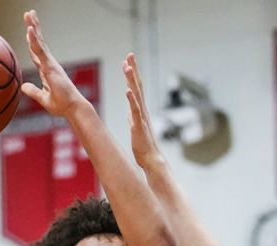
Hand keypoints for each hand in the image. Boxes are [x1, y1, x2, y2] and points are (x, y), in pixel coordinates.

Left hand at [21, 10, 84, 116]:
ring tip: (29, 14)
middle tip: (29, 13)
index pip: (37, 52)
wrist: (73, 108)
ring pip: (39, 42)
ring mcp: (51, 64)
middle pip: (38, 43)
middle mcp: (49, 64)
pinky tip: (29, 30)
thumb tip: (23, 86)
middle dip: (33, 27)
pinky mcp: (51, 67)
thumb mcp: (43, 99)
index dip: (32, 41)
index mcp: (47, 70)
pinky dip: (34, 40)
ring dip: (33, 27)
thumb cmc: (62, 105)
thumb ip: (33, 91)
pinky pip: (40, 51)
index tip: (28, 29)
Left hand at [123, 53, 166, 171]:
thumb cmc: (143, 145)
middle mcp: (142, 110)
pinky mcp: (139, 125)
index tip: (128, 61)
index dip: (132, 74)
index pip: (136, 88)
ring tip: (126, 66)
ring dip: (131, 80)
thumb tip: (129, 112)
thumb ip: (133, 118)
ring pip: (136, 95)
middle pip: (138, 86)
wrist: (150, 159)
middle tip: (130, 55)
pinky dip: (131, 100)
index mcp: (140, 110)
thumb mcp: (135, 128)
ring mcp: (141, 116)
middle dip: (133, 70)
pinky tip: (127, 90)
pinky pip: (135, 110)